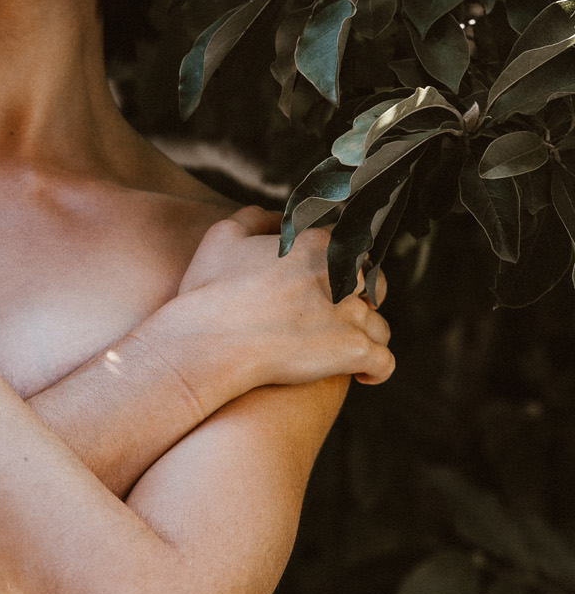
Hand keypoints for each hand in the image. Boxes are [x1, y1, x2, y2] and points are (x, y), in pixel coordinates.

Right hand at [177, 206, 393, 387]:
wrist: (210, 342)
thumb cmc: (210, 292)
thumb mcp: (223, 236)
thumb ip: (254, 218)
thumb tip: (274, 217)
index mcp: (318, 245)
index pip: (349, 248)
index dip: (340, 267)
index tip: (325, 283)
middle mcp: (343, 276)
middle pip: (375, 284)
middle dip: (364, 299)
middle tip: (339, 316)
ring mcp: (351, 315)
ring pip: (379, 327)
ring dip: (366, 337)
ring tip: (342, 350)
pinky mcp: (353, 351)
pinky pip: (383, 363)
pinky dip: (377, 371)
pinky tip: (362, 376)